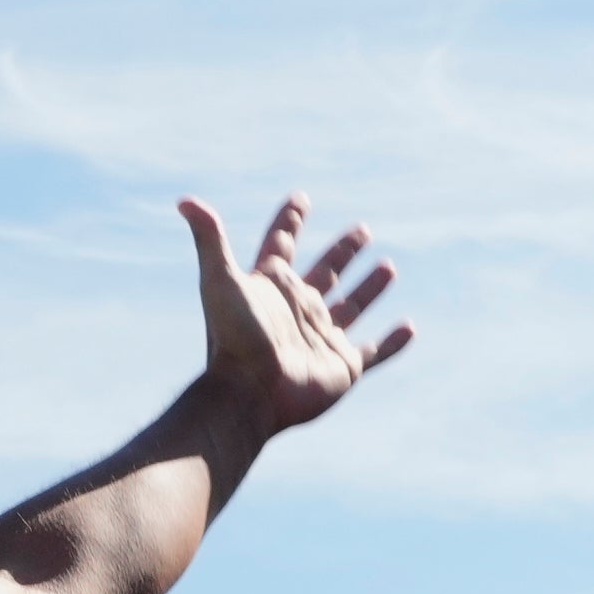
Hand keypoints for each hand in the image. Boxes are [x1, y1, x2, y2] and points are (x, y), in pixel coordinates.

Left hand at [182, 195, 413, 441]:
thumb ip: (209, 238)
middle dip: (342, 251)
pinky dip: (393, 343)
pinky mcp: (343, 367)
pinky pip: (375, 352)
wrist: (249, 394)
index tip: (301, 199)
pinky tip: (409, 328)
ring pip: (352, 308)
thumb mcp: (220, 280)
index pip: (282, 244)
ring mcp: (323, 338)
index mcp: (273, 287)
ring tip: (387, 266)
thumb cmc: (234, 338)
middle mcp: (299, 309)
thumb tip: (184, 201)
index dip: (290, 221)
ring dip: (369, 289)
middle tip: (361, 230)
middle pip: (325, 272)